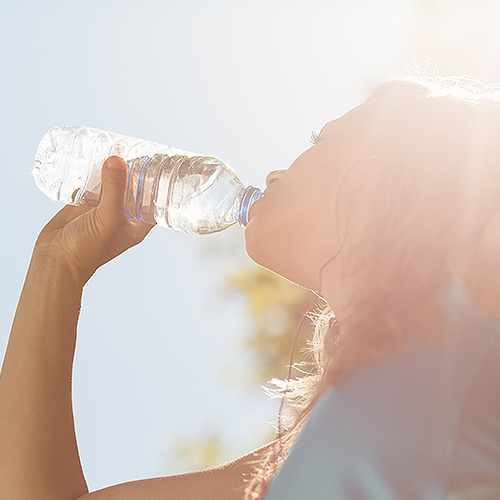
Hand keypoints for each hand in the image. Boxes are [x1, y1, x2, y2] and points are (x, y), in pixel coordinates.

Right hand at [33, 156, 153, 285]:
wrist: (55, 259)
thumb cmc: (88, 248)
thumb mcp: (108, 217)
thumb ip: (114, 188)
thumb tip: (118, 160)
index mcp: (137, 225)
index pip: (154, 202)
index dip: (159, 185)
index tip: (160, 164)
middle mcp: (122, 217)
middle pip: (134, 190)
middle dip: (136, 173)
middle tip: (138, 150)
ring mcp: (103, 211)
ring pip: (113, 186)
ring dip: (114, 171)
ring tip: (118, 148)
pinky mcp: (84, 207)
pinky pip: (92, 187)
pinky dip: (93, 175)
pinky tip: (94, 160)